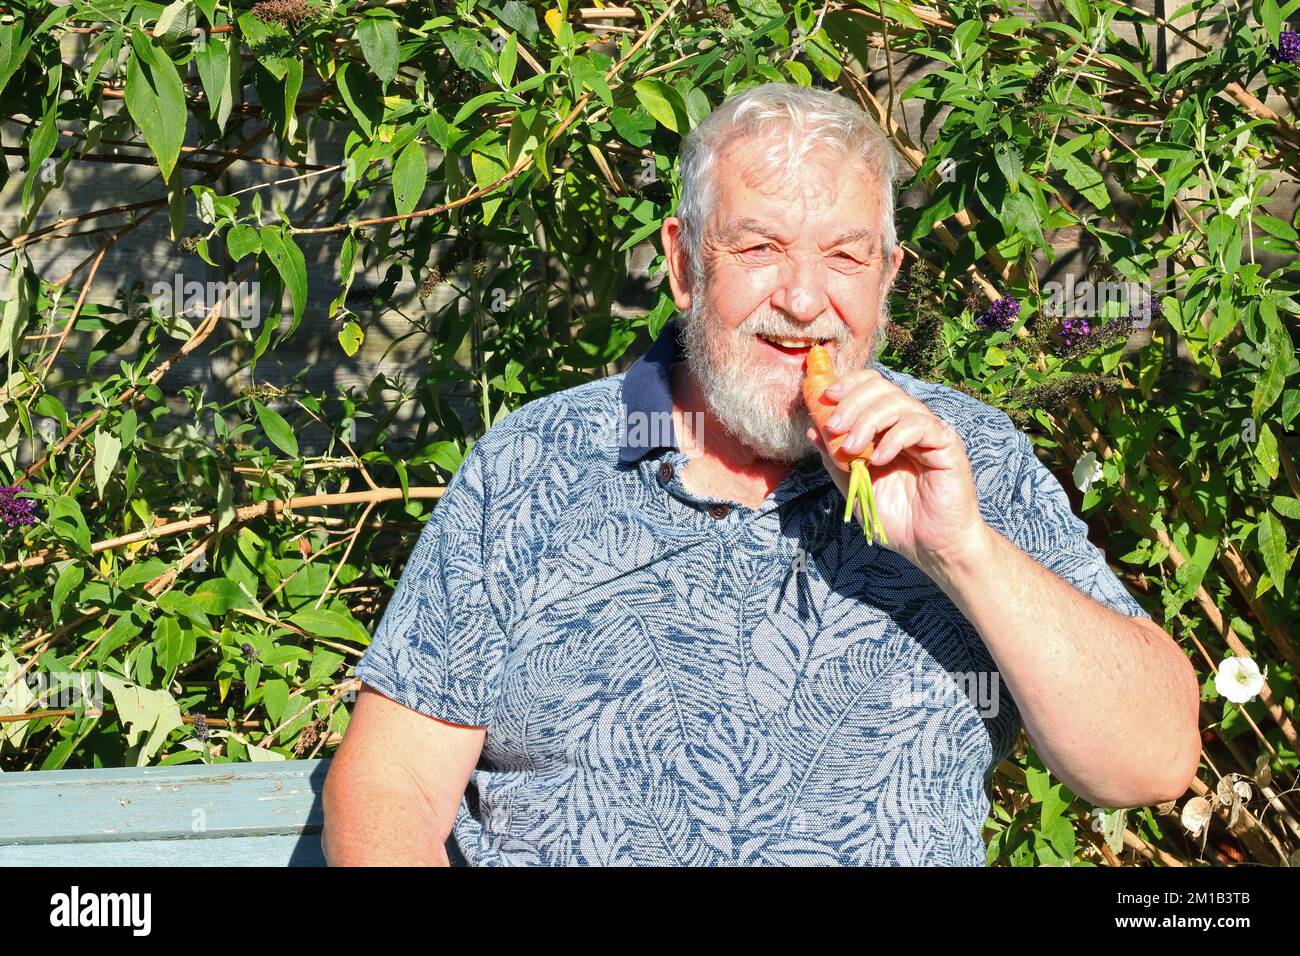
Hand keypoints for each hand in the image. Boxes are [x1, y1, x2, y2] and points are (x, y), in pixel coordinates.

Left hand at [805, 368, 988, 572]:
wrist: (929, 545)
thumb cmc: (896, 517)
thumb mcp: (854, 486)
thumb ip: (835, 459)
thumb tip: (812, 430)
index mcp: (887, 427)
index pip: (871, 387)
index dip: (848, 385)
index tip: (825, 397)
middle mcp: (909, 422)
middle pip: (881, 388)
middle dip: (852, 403)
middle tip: (834, 427)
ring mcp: (928, 431)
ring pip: (898, 402)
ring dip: (867, 421)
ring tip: (852, 449)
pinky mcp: (946, 443)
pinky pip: (919, 425)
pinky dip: (893, 438)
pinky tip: (879, 459)